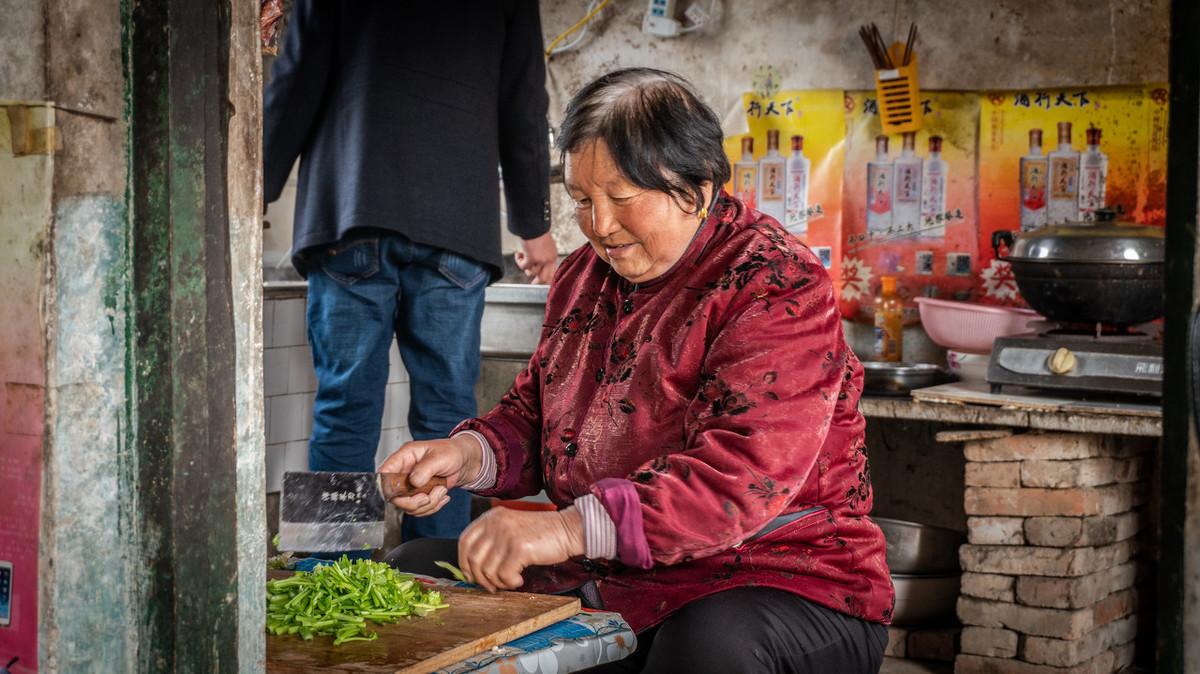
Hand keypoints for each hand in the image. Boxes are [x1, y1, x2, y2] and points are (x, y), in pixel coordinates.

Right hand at [378, 435, 481, 516]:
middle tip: (428, 496)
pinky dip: (432, 507)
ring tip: (441, 491)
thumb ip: (425, 468)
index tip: (401, 493)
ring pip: (408, 506)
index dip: (387, 486)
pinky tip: (442, 496)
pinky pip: (419, 509)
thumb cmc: (452, 452)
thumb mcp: (440, 457)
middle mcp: (405, 472)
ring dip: (427, 504)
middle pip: (394, 496)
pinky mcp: (419, 495)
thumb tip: (413, 481)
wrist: (465, 462)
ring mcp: (411, 485)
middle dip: (413, 501)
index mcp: (405, 457)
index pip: (385, 472)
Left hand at [457, 506, 584, 591]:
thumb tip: (474, 569)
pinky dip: (510, 582)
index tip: (471, 575)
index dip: (464, 562)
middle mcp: (496, 522)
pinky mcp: (520, 547)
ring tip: (510, 581)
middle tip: (492, 586)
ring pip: (488, 570)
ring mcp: (507, 534)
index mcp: (491, 517)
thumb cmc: (542, 534)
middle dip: (481, 578)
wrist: (568, 529)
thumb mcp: (511, 529)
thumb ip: (492, 541)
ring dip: (498, 582)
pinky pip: (504, 575)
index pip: (465, 541)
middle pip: (473, 558)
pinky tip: (520, 579)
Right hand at [515, 233, 557, 284]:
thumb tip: (537, 264)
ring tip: (522, 258)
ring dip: (525, 267)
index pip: (553, 272)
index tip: (542, 281)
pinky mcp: (531, 258)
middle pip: (545, 278)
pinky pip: (523, 266)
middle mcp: (548, 259)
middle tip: (532, 283)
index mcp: (553, 255)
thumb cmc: (537, 231)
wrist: (533, 225)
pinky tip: (519, 254)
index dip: (547, 279)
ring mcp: (540, 260)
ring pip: (531, 272)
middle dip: (538, 282)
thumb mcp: (545, 245)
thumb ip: (544, 255)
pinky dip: (519, 261)